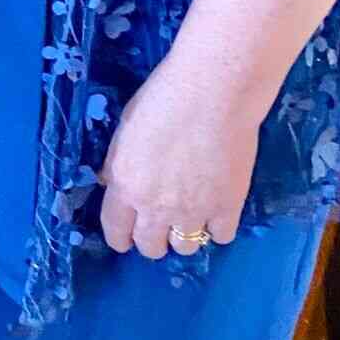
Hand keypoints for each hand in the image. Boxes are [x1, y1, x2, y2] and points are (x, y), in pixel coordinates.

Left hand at [97, 50, 265, 259]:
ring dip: (184, 234)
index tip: (126, 237)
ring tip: (190, 215)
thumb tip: (111, 185)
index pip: (116, 231)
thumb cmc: (164, 99)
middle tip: (160, 223)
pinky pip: (221, 236)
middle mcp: (156, 207)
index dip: (120, 238)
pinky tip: (217, 209)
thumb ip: (117, 165)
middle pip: (151, 247)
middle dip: (152, 239)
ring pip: (185, 247)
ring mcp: (194, 211)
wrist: (215, 91)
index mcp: (126, 186)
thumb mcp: (125, 130)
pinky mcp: (228, 207)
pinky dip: (218, 227)